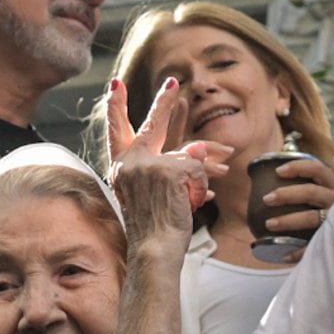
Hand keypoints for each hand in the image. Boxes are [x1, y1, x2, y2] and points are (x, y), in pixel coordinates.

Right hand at [105, 77, 227, 240]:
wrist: (153, 251)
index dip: (117, 107)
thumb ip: (171, 167)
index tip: (115, 84)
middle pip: (152, 125)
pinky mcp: (167, 170)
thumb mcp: (156, 194)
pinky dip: (203, 187)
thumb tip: (198, 148)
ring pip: (187, 155)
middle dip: (164, 102)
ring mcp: (148, 164)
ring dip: (201, 171)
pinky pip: (198, 170)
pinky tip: (201, 201)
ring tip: (217, 166)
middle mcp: (131, 163)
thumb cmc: (153, 230)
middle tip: (173, 81)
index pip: (117, 132)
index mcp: (122, 169)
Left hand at [251, 153, 333, 242]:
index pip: (317, 169)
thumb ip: (317, 189)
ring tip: (269, 224)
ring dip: (288, 220)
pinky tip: (284, 255)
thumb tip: (281, 181)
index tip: (278, 171)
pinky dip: (299, 251)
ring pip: (310, 217)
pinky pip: (315, 245)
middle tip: (267, 199)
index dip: (298, 168)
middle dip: (287, 195)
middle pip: (310, 192)